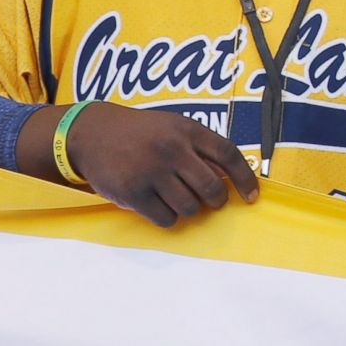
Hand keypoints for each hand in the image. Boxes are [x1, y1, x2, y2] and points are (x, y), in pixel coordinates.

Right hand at [67, 102, 258, 227]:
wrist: (93, 133)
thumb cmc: (143, 133)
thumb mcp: (174, 127)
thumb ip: (200, 148)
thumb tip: (232, 179)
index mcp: (188, 130)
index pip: (229, 155)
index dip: (245, 178)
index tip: (253, 196)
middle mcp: (172, 149)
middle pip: (212, 188)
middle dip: (216, 200)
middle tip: (210, 201)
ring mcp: (152, 171)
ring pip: (190, 208)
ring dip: (189, 210)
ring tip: (177, 198)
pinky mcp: (133, 192)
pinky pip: (165, 218)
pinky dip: (168, 218)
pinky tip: (160, 206)